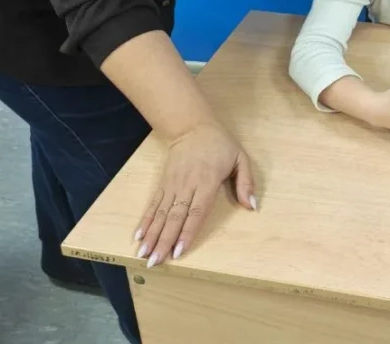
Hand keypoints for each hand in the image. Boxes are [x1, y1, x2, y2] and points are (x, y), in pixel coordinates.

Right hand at [134, 120, 254, 267]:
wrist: (192, 127)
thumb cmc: (220, 144)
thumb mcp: (240, 158)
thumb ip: (246, 183)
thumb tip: (251, 206)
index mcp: (207, 181)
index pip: (196, 212)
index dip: (187, 233)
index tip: (179, 251)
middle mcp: (187, 186)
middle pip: (175, 217)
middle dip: (164, 241)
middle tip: (155, 262)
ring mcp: (172, 185)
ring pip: (161, 214)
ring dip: (152, 235)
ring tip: (143, 254)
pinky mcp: (163, 183)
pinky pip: (154, 204)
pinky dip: (145, 220)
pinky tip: (138, 235)